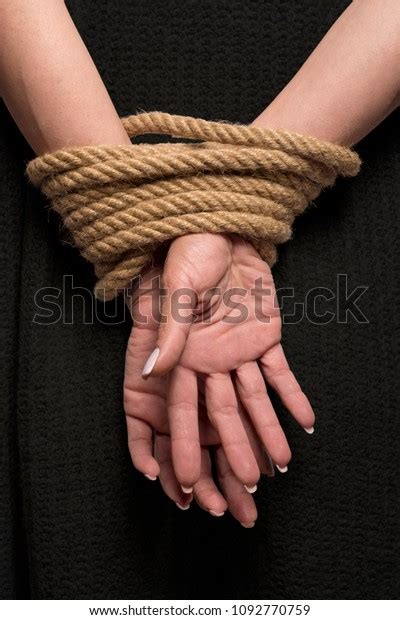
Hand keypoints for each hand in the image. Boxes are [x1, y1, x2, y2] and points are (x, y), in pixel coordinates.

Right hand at [141, 233, 314, 490]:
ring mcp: (239, 351)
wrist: (221, 231)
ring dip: (268, 430)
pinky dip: (293, 396)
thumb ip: (170, 334)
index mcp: (184, 355)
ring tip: (282, 464)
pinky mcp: (265, 337)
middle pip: (223, 413)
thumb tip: (150, 375)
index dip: (186, 446)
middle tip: (247, 487)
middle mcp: (210, 360)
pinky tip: (306, 423)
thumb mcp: (178, 291)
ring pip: (255, 399)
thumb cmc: (189, 255)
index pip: (183, 410)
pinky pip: (280, 372)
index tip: (188, 482)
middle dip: (235, 450)